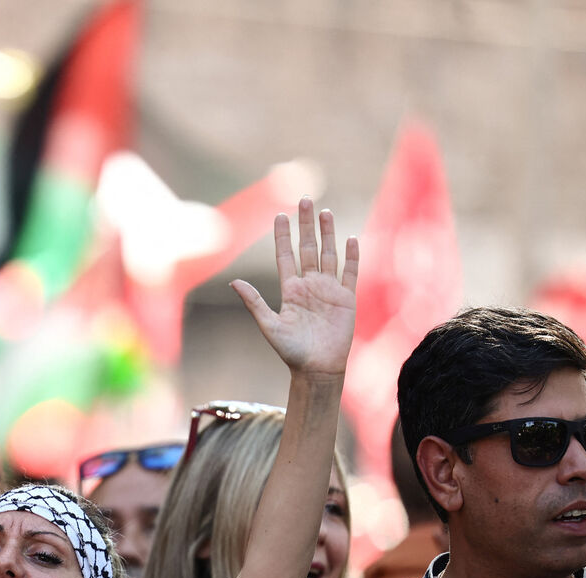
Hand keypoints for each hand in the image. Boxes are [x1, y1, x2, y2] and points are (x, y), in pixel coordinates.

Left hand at [231, 198, 357, 378]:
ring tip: (325, 211)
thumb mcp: (269, 326)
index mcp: (290, 290)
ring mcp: (328, 290)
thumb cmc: (290, 351)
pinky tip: (349, 239)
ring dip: (327, 233)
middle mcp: (309, 285)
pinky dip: (351, 257)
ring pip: (328, 255)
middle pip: (307, 248)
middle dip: (306, 225)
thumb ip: (254, 302)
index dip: (283, 236)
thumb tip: (234, 281)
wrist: (316, 369)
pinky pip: (349, 273)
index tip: (280, 214)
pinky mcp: (346, 299)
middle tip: (305, 200)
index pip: (285, 255)